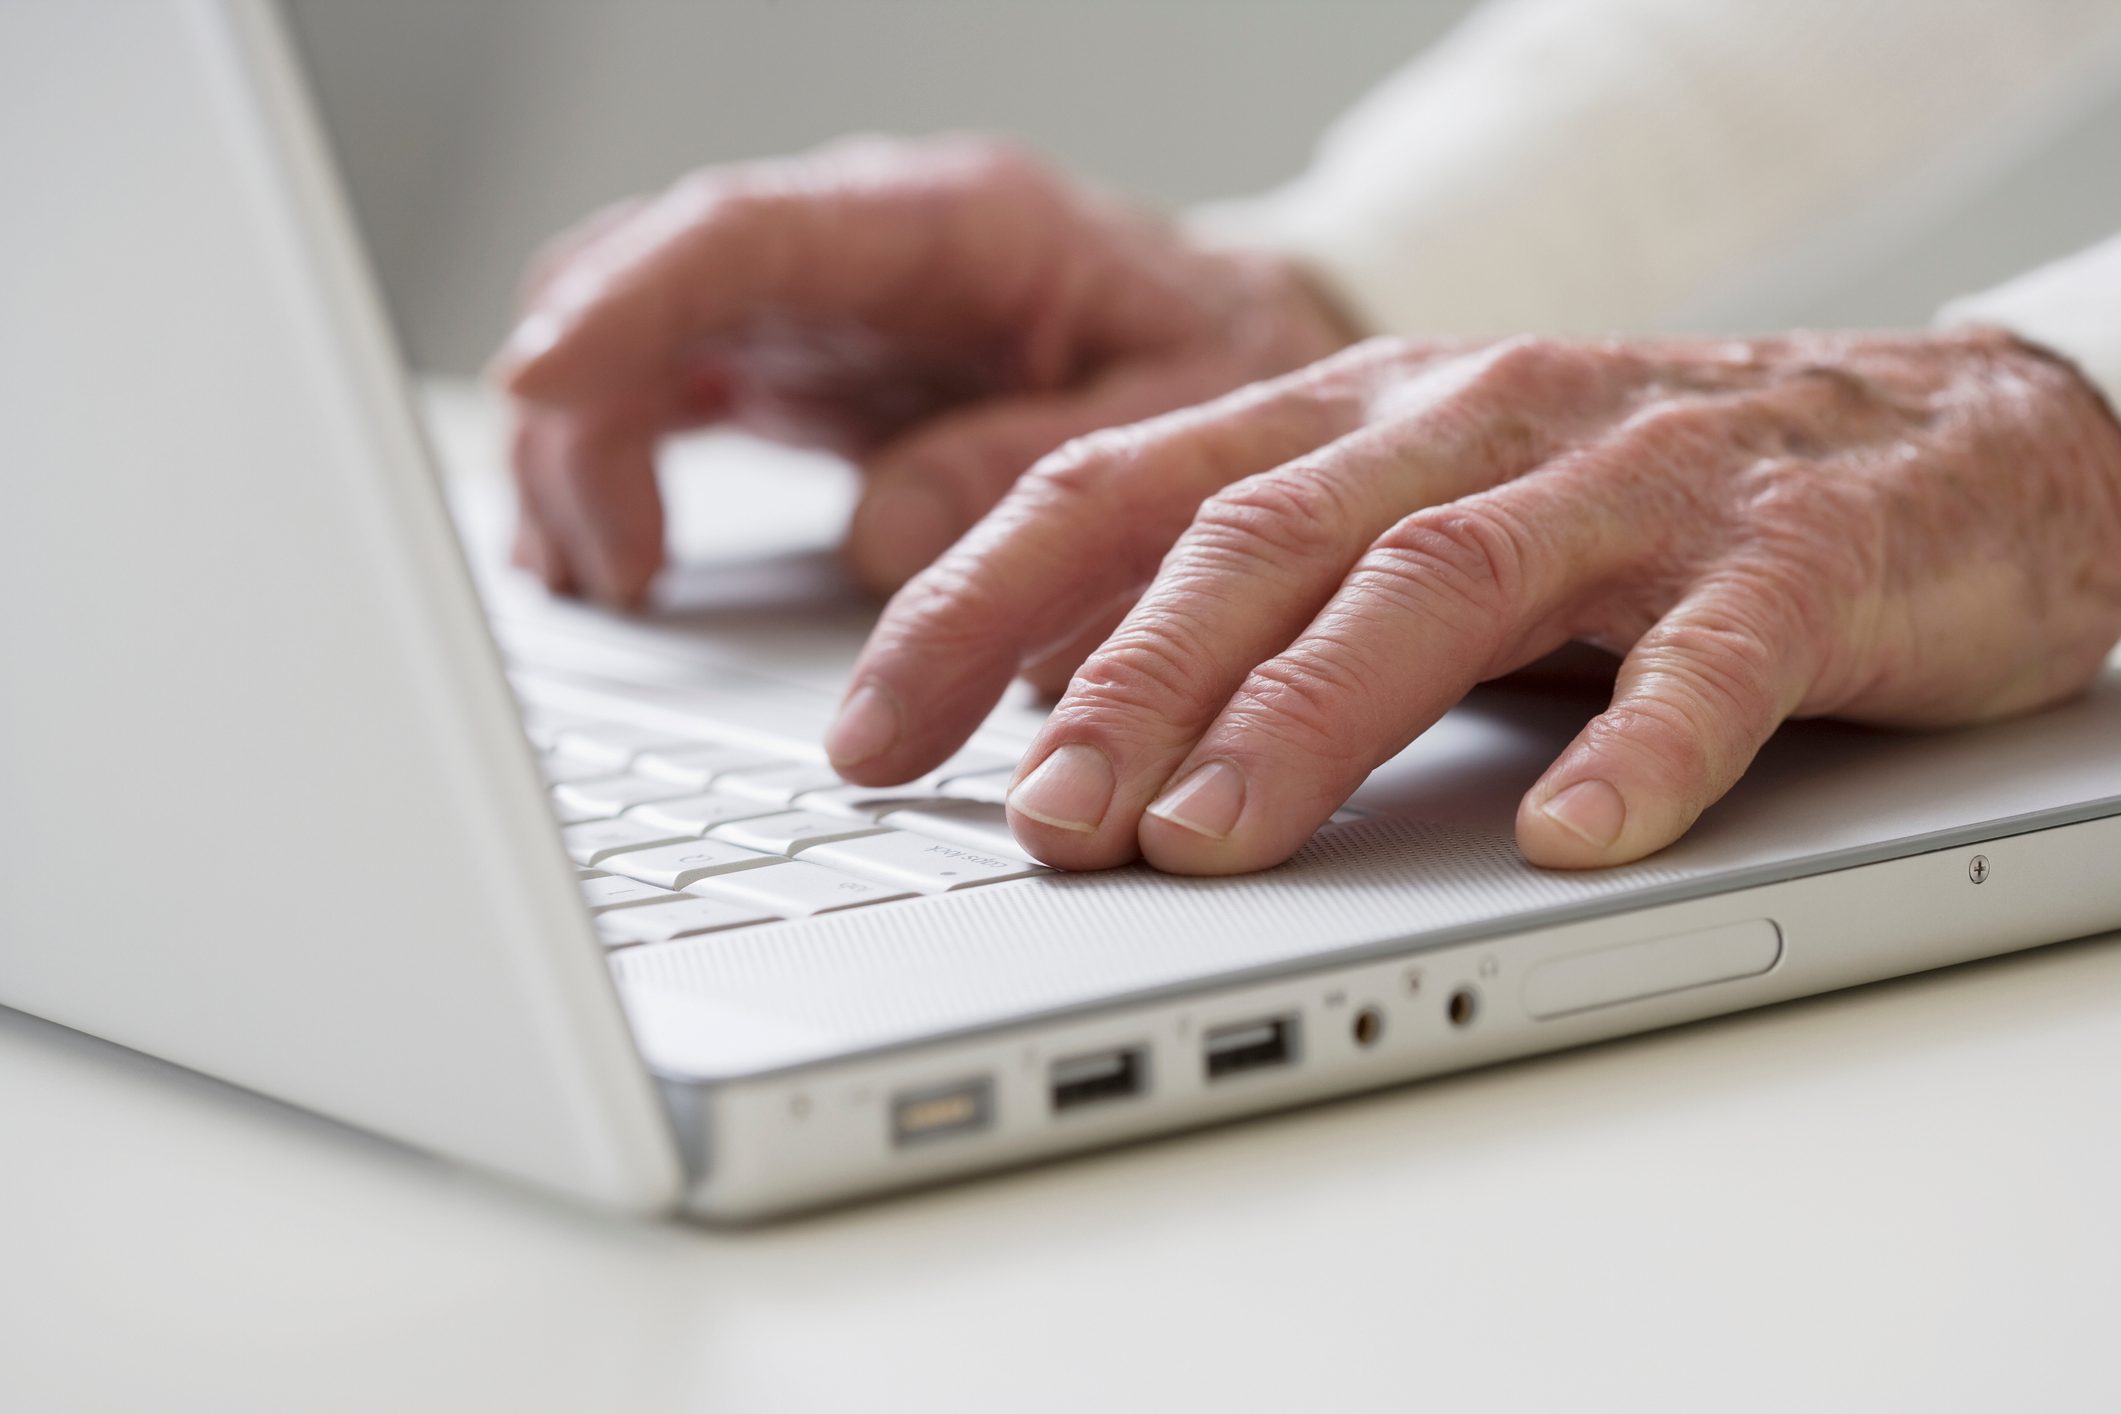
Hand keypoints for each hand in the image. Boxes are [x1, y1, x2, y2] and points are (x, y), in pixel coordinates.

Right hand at [491, 136, 1355, 606]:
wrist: (1245, 347)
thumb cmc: (1220, 365)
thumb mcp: (1178, 424)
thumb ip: (1035, 466)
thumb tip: (882, 532)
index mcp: (954, 225)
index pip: (742, 234)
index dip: (625, 304)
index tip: (540, 383)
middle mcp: (864, 244)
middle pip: (652, 278)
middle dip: (584, 409)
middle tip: (611, 569)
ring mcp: (822, 301)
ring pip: (639, 335)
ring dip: (587, 450)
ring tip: (610, 582)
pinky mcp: (805, 361)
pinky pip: (668, 388)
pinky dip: (618, 467)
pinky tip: (615, 556)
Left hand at [828, 329, 2120, 871]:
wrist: (1942, 437)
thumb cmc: (1636, 498)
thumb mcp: (1413, 523)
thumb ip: (1256, 598)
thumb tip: (1058, 707)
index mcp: (1356, 421)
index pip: (1122, 492)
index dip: (978, 605)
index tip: (870, 734)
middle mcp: (1468, 427)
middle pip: (1260, 538)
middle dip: (1130, 683)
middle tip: (1038, 822)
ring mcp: (1634, 481)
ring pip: (1440, 582)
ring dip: (1312, 715)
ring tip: (1215, 841)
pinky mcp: (1800, 550)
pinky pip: (1712, 651)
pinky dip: (1639, 742)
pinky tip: (1569, 837)